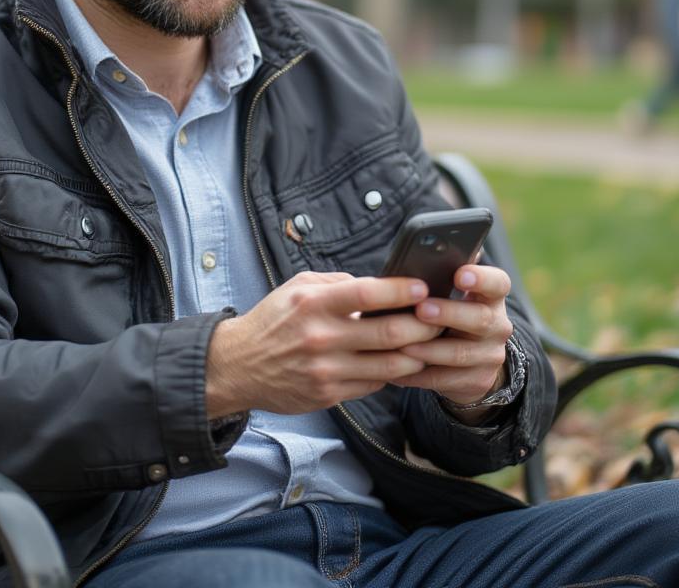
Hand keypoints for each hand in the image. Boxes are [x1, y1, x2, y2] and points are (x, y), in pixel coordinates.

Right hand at [206, 271, 440, 417]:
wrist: (239, 365)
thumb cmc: (273, 320)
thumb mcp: (297, 288)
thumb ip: (337, 283)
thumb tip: (378, 285)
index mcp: (313, 303)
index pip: (367, 294)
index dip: (401, 290)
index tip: (423, 288)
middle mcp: (321, 337)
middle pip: (389, 332)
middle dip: (423, 325)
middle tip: (439, 318)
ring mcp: (326, 370)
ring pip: (389, 364)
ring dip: (416, 354)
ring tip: (428, 343)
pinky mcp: (329, 394)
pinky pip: (373, 384)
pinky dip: (390, 372)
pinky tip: (397, 362)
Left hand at [390, 264, 513, 408]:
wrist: (469, 360)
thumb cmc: (448, 311)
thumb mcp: (450, 293)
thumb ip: (440, 276)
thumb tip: (419, 253)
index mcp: (491, 296)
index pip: (498, 282)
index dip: (481, 278)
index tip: (460, 275)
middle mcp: (497, 325)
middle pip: (480, 318)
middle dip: (449, 313)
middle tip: (421, 309)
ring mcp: (490, 354)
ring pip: (461, 353)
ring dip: (430, 349)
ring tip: (403, 345)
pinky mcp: (478, 380)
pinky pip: (446, 379)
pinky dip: (419, 374)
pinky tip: (396, 370)